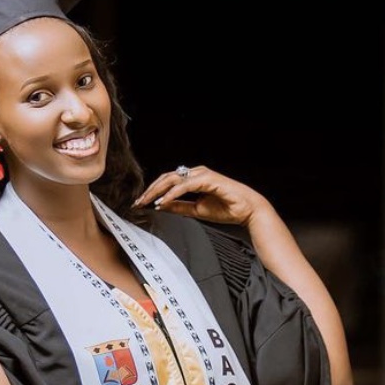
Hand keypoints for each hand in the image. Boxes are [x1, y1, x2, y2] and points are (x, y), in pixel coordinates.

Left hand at [136, 166, 269, 228]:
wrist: (246, 210)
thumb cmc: (227, 208)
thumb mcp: (196, 210)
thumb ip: (179, 207)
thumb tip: (161, 205)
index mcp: (193, 179)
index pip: (168, 182)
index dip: (153, 192)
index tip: (141, 203)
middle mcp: (196, 173)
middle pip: (167, 178)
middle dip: (150, 190)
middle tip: (138, 202)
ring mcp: (201, 174)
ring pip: (173, 179)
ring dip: (157, 190)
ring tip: (146, 201)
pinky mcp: (207, 178)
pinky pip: (184, 185)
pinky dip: (172, 194)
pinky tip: (163, 202)